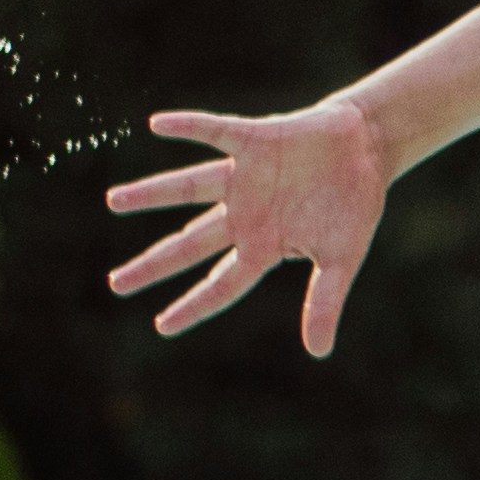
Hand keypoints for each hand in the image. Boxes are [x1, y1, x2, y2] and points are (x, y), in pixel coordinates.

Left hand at [105, 96, 395, 356]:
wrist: (365, 147)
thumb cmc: (353, 205)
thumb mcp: (342, 260)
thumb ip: (325, 303)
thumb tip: (318, 354)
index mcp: (264, 245)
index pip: (221, 284)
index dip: (193, 305)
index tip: (161, 325)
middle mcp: (244, 214)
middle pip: (189, 245)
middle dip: (154, 265)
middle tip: (115, 284)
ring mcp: (244, 178)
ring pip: (188, 188)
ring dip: (152, 194)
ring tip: (113, 202)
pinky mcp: (253, 140)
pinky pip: (215, 132)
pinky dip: (190, 128)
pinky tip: (157, 125)